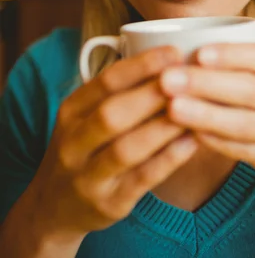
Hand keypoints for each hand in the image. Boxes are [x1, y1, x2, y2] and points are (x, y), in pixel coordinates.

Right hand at [27, 46, 196, 240]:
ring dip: (163, 128)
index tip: (174, 52)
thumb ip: (120, 90)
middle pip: (112, 114)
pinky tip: (192, 142)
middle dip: (152, 94)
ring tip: (196, 109)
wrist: (56, 205)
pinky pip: (141, 179)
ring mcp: (88, 176)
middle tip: (188, 79)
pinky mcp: (108, 204)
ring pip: (126, 149)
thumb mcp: (87, 114)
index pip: (105, 81)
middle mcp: (73, 143)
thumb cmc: (86, 146)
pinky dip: (169, 159)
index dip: (142, 65)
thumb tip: (172, 60)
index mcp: (71, 110)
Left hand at [160, 43, 254, 199]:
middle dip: (206, 84)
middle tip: (168, 78)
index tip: (199, 52)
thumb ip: (250, 67)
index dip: (232, 55)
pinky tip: (188, 135)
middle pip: (249, 90)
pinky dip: (215, 143)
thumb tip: (192, 49)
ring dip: (205, 116)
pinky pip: (242, 151)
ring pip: (244, 124)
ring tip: (172, 108)